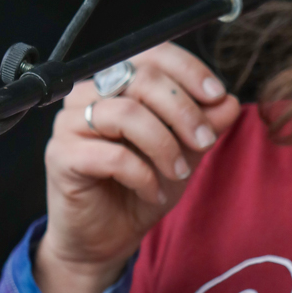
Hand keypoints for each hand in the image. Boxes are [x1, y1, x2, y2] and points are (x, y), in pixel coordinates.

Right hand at [36, 43, 239, 292]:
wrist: (107, 238)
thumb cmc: (141, 187)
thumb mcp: (185, 153)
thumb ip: (205, 125)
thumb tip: (230, 102)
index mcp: (116, 83)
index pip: (152, 54)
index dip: (188, 70)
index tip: (217, 96)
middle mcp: (88, 95)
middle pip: (141, 79)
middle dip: (184, 111)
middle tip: (205, 143)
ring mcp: (70, 123)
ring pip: (126, 113)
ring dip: (164, 145)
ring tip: (180, 173)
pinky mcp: (62, 156)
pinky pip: (111, 155)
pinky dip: (143, 175)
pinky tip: (153, 192)